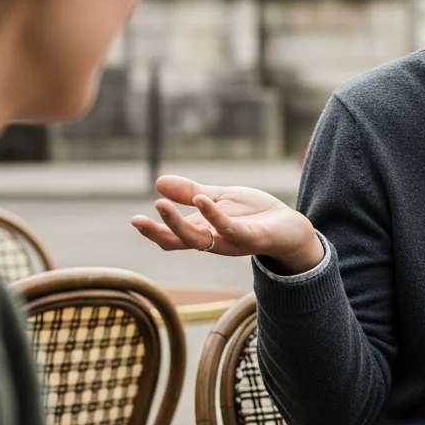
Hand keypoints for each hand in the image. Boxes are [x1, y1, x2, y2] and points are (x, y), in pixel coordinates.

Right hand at [131, 175, 323, 273]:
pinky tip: (203, 199)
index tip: (134, 220)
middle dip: (159, 231)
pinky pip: (229, 230)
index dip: (153, 231)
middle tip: (140, 218)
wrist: (290, 226)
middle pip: (180, 242)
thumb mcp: (219, 198)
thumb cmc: (254, 214)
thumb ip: (190, 193)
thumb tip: (158, 182)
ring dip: (178, 224)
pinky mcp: (251, 238)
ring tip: (161, 204)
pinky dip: (214, 216)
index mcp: (203, 232)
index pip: (172, 237)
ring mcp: (231, 242)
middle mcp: (213, 241)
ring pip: (199, 240)